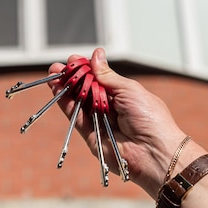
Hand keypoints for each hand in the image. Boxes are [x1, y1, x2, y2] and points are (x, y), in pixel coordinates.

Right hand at [48, 48, 206, 197]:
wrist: (154, 151)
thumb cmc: (150, 118)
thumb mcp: (129, 90)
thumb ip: (107, 76)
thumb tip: (96, 55)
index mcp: (123, 95)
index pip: (100, 78)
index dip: (87, 68)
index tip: (75, 59)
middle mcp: (110, 107)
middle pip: (86, 89)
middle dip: (73, 77)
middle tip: (60, 66)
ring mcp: (100, 121)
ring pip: (79, 102)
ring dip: (65, 88)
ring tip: (54, 74)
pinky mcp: (91, 136)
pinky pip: (76, 117)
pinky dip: (66, 104)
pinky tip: (57, 90)